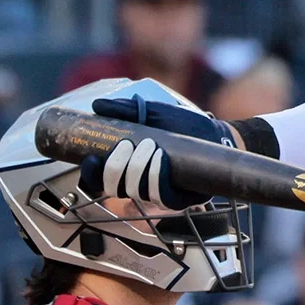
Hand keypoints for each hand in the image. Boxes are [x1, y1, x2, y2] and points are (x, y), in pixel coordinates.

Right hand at [79, 95, 235, 208]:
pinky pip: (162, 197)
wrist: (215, 131)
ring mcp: (158, 192)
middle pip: (113, 188)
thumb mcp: (153, 112)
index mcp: (126, 166)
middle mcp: (138, 183)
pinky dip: (157, 177)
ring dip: (138, 168)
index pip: (98, 180)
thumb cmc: (182, 124)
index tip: (90, 159)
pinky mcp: (179, 199)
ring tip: (150, 145)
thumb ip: (126, 109)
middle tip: (126, 145)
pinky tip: (161, 158)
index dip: (90, 174)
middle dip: (114, 168)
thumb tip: (97, 106)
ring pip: (135, 192)